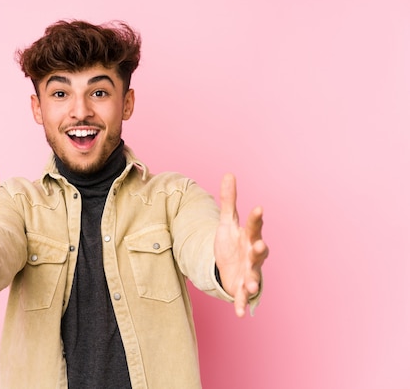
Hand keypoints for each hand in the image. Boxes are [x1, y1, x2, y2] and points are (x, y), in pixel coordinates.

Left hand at [214, 173, 268, 316]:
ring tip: (251, 286)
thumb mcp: (228, 221)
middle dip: (260, 249)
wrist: (230, 266)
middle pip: (258, 251)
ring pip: (254, 276)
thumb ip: (229, 200)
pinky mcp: (241, 287)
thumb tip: (229, 174)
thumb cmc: (233, 242)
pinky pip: (241, 297)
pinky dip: (240, 305)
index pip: (253, 225)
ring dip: (253, 281)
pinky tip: (239, 313)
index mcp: (250, 236)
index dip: (255, 217)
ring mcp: (249, 271)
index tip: (257, 208)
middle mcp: (253, 255)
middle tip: (260, 245)